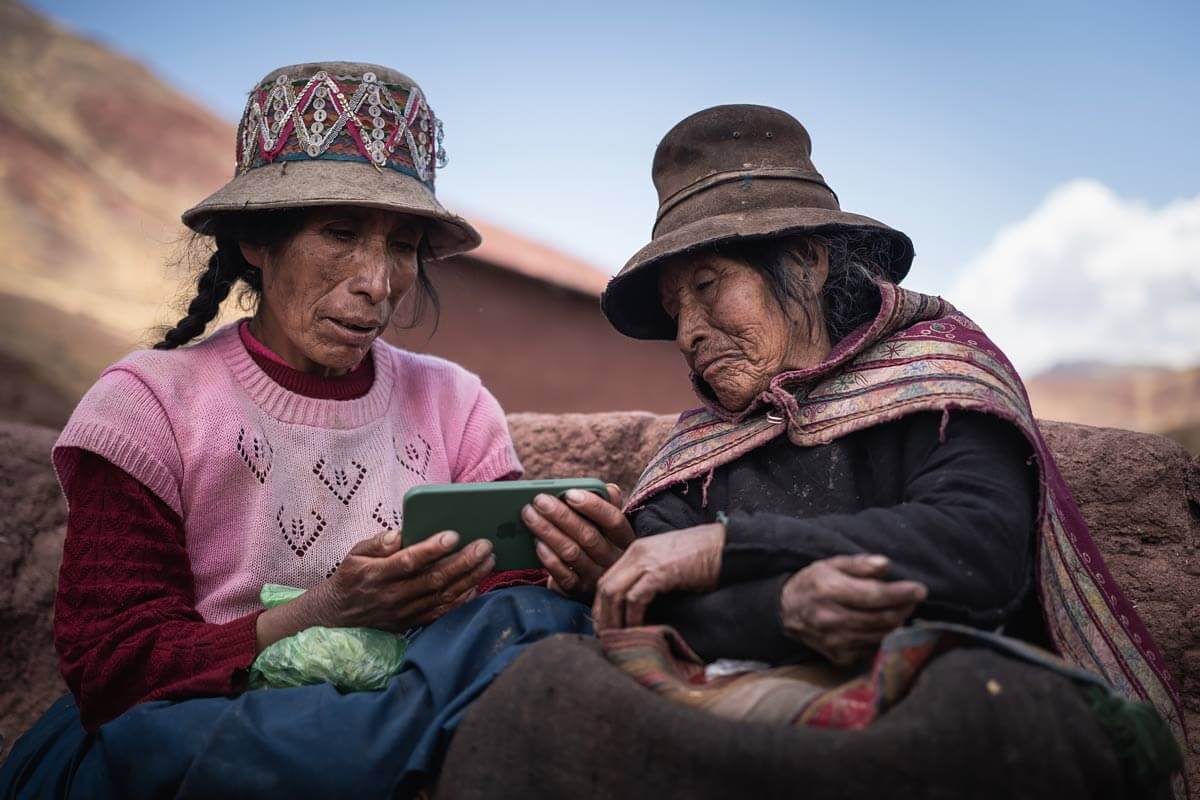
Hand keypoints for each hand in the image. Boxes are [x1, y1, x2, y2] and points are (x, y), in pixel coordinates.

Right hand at [314, 529, 496, 631]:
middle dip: (463, 562)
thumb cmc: (351, 578)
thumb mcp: (354, 555)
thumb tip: (400, 533)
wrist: (337, 618)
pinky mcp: (411, 623)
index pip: (408, 561)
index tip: (454, 535)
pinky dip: (462, 601)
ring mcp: (404, 612)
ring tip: (489, 560)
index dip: (432, 549)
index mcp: (377, 575)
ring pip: (443, 596)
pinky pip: (441, 613)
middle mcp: (392, 596)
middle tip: (485, 545)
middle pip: (434, 579)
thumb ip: (377, 543)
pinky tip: (477, 585)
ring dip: (470, 578)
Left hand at [523, 483, 634, 595]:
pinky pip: (562, 575)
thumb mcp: (608, 527)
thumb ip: (608, 505)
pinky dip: (548, 558)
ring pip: (571, 553)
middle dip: (561, 515)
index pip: (614, 520)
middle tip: (539, 500)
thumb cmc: (599, 544)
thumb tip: (608, 489)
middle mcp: (613, 560)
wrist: (597, 585)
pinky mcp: (578, 591)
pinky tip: (537, 543)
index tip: (569, 493)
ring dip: (548, 532)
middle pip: (588, 536)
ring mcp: (596, 577)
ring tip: (530, 516)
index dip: (593, 506)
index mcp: (624, 539)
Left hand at [592, 523, 724, 631]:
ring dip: (614, 620)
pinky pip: (635, 598)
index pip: (606, 581)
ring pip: (614, 593)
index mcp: (637, 551)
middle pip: (604, 588)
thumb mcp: (670, 566)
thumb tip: (639, 612)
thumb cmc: (706, 559)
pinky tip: (638, 631)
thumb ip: (651, 582)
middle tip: (608, 640)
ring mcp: (647, 560)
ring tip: (619, 640)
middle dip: (603, 617)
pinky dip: (632, 617)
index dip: (602, 608)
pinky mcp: (660, 571)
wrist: (730, 546)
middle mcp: (637, 553)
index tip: (606, 629)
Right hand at [780, 554, 926, 665]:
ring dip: (897, 622)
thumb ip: (860, 564)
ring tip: (900, 608)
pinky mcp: (840, 657)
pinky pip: (873, 648)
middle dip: (904, 608)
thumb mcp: (831, 564)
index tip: (920, 589)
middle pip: (883, 618)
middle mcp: (832, 619)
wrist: (786, 612)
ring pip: (881, 635)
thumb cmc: (813, 583)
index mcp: (829, 592)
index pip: (874, 595)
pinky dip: (883, 635)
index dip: (901, 593)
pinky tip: (883, 623)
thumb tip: (886, 565)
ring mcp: (836, 642)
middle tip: (912, 598)